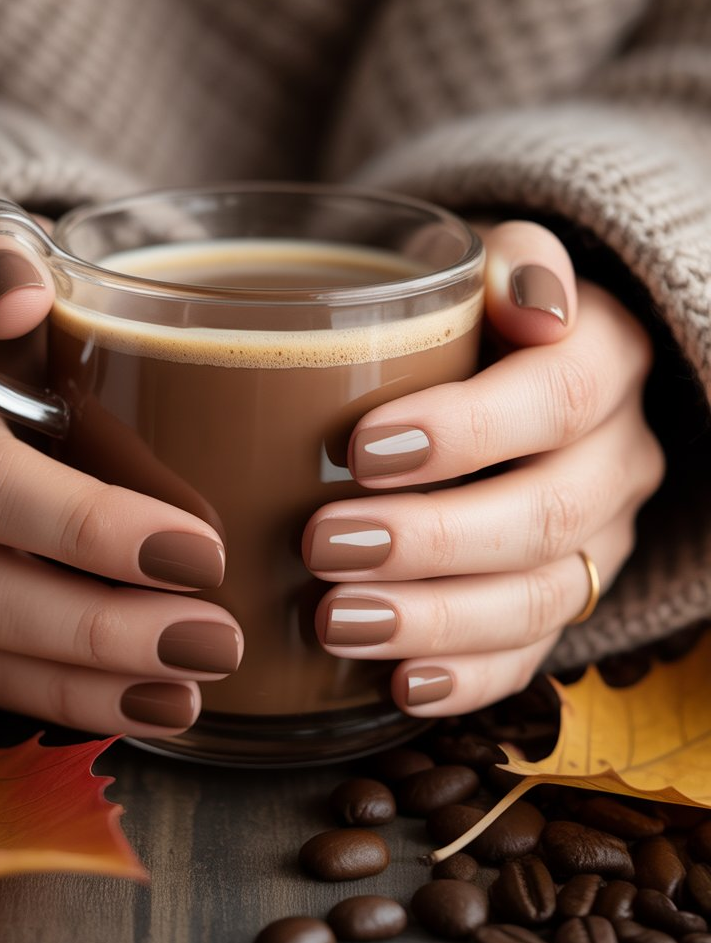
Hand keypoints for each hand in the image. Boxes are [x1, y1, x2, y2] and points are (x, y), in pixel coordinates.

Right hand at [0, 229, 241, 735]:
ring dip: (95, 681)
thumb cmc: (6, 333)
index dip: (91, 531)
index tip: (205, 552)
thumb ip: (2, 273)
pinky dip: (72, 698)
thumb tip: (15, 284)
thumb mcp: (4, 284)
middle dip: (106, 629)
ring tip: (198, 685)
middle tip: (217, 639)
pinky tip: (154, 704)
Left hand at [303, 221, 663, 716]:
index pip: (559, 398)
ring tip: (336, 619)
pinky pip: (533, 654)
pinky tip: (400, 683)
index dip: (468, 432)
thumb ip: (513, 259)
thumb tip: (533, 296)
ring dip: (434, 619)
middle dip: (431, 540)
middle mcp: (618, 455)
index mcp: (607, 359)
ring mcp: (601, 537)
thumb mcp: (483, 264)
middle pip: (546, 513)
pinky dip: (467, 678)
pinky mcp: (569, 594)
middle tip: (323, 543)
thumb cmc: (469, 313)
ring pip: (540, 598)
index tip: (361, 449)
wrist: (506, 366)